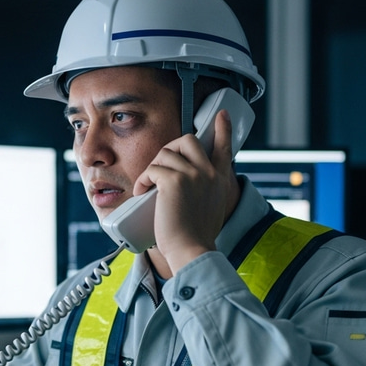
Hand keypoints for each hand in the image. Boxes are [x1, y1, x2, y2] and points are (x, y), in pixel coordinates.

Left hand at [134, 109, 238, 274]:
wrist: (192, 249)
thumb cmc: (197, 236)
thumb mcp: (211, 207)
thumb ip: (205, 190)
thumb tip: (185, 185)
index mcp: (220, 178)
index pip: (224, 146)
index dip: (223, 129)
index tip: (221, 115)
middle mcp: (209, 172)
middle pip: (187, 140)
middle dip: (169, 148)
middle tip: (159, 168)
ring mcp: (193, 174)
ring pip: (165, 153)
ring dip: (151, 169)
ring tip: (147, 188)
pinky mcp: (174, 181)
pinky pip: (152, 169)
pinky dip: (142, 180)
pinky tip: (142, 193)